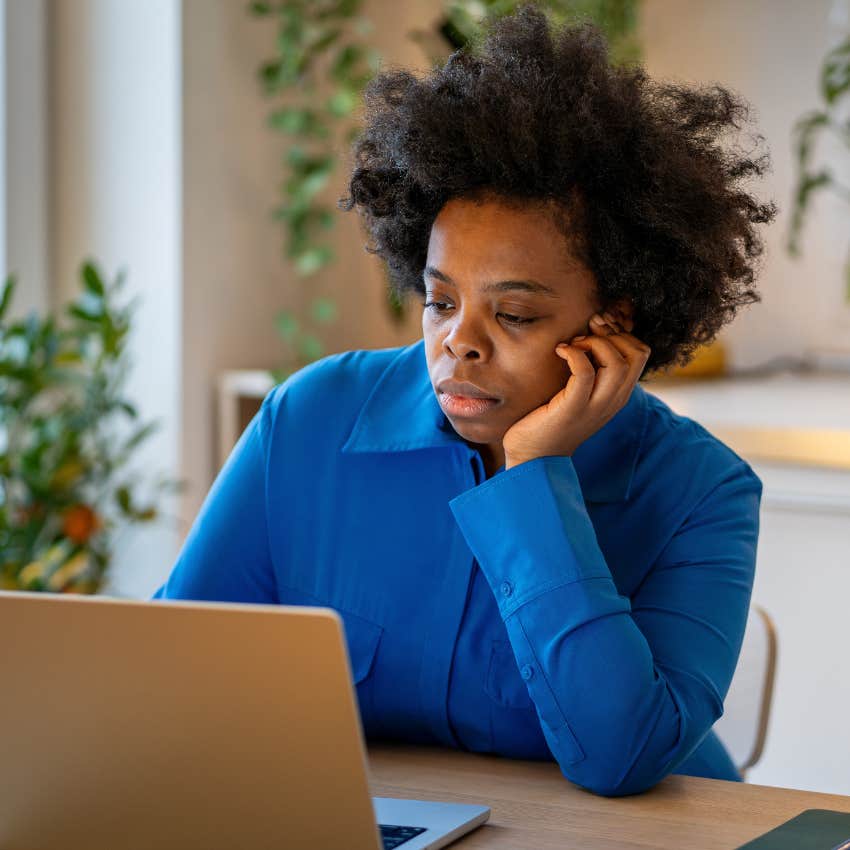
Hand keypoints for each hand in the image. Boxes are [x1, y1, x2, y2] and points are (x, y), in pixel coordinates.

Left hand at [502, 310, 650, 467]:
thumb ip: (590, 370)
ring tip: (571, 346)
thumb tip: (590, 333)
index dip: (620, 334)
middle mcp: (612, 401)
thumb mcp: (578, 393)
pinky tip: (560, 352)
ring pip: (618, 362)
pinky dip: (574, 354)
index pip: (640, 353)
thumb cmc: (550, 421)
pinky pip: (585, 372)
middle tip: (583, 336)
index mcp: (617, 395)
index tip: (594, 332)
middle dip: (611, 334)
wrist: (533, 459)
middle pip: (636, 353)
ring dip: (594, 343)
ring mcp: (595, 407)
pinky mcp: (572, 409)